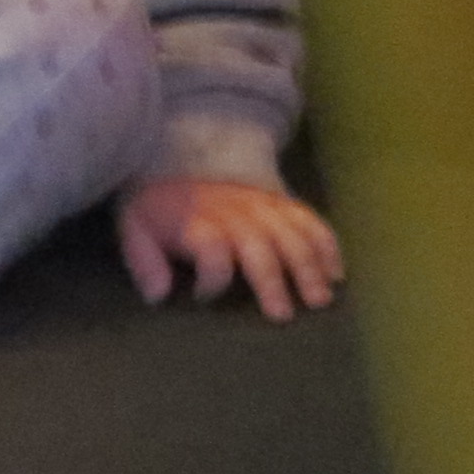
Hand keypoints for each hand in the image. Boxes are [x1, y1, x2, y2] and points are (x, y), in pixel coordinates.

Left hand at [117, 175, 343, 320]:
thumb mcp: (136, 227)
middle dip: (270, 279)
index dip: (209, 275)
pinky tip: (337, 273)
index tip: (204, 297)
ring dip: (308, 267)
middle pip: (257, 245)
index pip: (208, 246)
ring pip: (291, 234)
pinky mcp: (282, 202)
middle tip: (283, 315)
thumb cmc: (161, 207)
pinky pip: (310, 220)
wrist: (181, 158)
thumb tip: (157, 296)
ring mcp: (262, 206)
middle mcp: (233, 213)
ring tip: (319, 299)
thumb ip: (144, 260)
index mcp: (196, 221)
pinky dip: (327, 244)